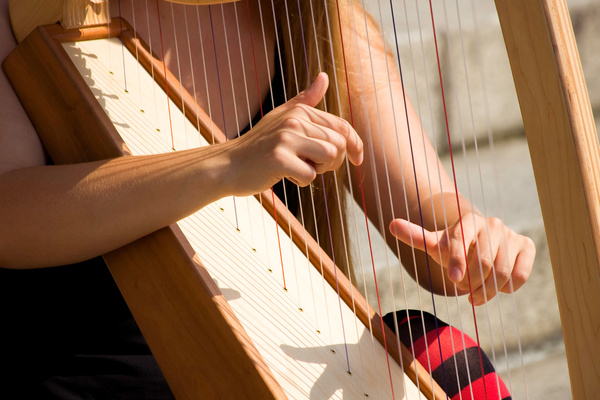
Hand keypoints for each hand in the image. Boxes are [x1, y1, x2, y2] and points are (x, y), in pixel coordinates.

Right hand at [225, 73, 362, 196]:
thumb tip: (324, 76)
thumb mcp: (281, 117)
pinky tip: (286, 176)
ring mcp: (285, 139)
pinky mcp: (278, 159)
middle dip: (332, 162)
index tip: (358, 160)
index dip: (356, 145)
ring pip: (329, 158)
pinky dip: (302, 181)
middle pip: (339, 145)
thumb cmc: (258, 145)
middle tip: (311, 166)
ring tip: (298, 168)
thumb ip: (305, 100)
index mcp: (300, 111)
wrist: (229, 164)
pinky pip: (310, 175)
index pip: (342, 126)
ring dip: (318, 170)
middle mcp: (294, 120)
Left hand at [389, 213, 534, 304]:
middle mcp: (492, 224)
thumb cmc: (454, 248)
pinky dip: (508, 287)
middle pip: (484, 264)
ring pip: (502, 273)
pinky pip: (520, 275)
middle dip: (471, 283)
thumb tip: (391, 224)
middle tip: (463, 290)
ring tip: (476, 294)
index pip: (462, 243)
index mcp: (468, 220)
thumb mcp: (435, 244)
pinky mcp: (526, 247)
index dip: (457, 263)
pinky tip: (498, 287)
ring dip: (487, 291)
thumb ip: (415, 236)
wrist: (479, 246)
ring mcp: (511, 235)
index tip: (452, 279)